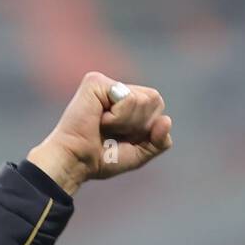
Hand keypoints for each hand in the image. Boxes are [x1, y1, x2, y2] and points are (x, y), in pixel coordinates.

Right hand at [27, 72, 172, 195]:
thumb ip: (159, 141)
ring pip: (143, 99)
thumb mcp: (139, 153)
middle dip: (140, 124)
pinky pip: (127, 98)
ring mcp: (105, 83)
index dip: (148, 127)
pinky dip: (118, 117)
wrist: (78, 162)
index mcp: (127, 101)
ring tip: (104, 126)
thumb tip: (167, 120)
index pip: (157, 104)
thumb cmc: (102, 158)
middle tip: (114, 132)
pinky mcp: (95, 82)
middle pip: (154, 99)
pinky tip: (99, 119)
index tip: (123, 137)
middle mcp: (116, 88)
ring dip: (127, 122)